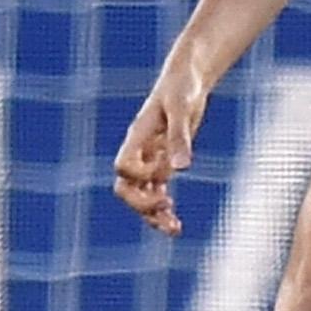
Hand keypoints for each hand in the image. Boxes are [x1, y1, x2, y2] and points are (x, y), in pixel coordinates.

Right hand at [113, 69, 211, 236]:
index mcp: (137, 138)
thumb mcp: (182, 108)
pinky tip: (177, 224)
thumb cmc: (182, 87)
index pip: (123, 167)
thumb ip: (179, 137)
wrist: (187, 80)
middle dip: (141, 203)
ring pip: (138, 196)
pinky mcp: (163, 164)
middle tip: (168, 206)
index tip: (165, 169)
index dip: (141, 175)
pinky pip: (155, 193)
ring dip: (151, 215)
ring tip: (174, 229)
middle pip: (124, 188)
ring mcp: (149, 160)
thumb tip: (181, 170)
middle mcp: (139, 152)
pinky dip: (162, 210)